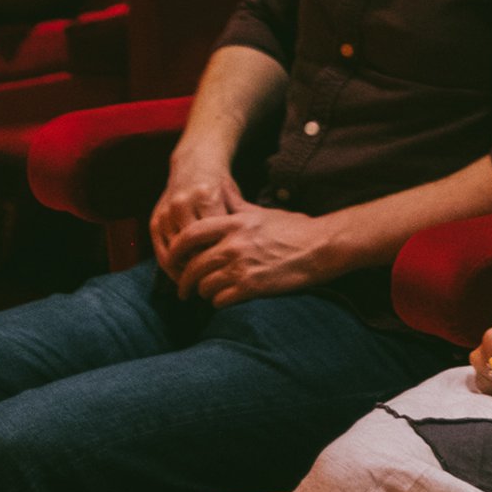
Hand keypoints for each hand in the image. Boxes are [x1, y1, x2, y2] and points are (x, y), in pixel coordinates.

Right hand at [150, 153, 245, 276]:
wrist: (195, 163)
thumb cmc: (220, 186)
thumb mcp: (232, 198)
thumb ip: (234, 224)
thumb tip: (241, 259)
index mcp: (207, 196)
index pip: (214, 238)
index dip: (221, 258)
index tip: (230, 273)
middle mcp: (183, 203)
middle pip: (194, 248)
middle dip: (203, 269)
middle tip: (214, 284)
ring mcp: (166, 211)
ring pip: (176, 254)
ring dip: (186, 271)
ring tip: (200, 284)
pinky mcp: (155, 219)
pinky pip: (163, 252)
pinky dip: (174, 266)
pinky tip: (185, 274)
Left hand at [164, 201, 333, 304]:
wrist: (319, 247)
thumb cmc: (292, 228)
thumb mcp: (260, 211)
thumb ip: (235, 205)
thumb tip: (219, 190)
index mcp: (234, 223)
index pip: (190, 235)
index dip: (175, 250)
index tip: (173, 261)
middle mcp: (233, 244)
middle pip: (192, 266)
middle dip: (184, 281)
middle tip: (184, 289)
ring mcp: (241, 266)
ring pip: (204, 286)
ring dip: (204, 292)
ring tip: (209, 293)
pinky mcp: (251, 287)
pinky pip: (220, 301)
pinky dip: (219, 302)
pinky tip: (226, 298)